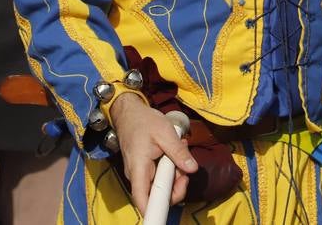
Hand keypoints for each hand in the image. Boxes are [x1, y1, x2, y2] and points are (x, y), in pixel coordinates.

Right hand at [110, 92, 196, 211]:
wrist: (129, 112)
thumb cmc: (143, 121)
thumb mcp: (164, 132)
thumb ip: (178, 152)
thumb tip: (192, 168)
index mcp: (139, 169)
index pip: (142, 200)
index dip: (156, 209)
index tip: (172, 202)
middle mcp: (138, 176)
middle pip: (157, 195)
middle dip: (176, 184)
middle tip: (185, 165)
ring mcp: (141, 174)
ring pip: (161, 185)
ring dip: (175, 173)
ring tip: (180, 151)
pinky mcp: (146, 169)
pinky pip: (160, 176)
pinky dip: (171, 168)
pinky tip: (175, 152)